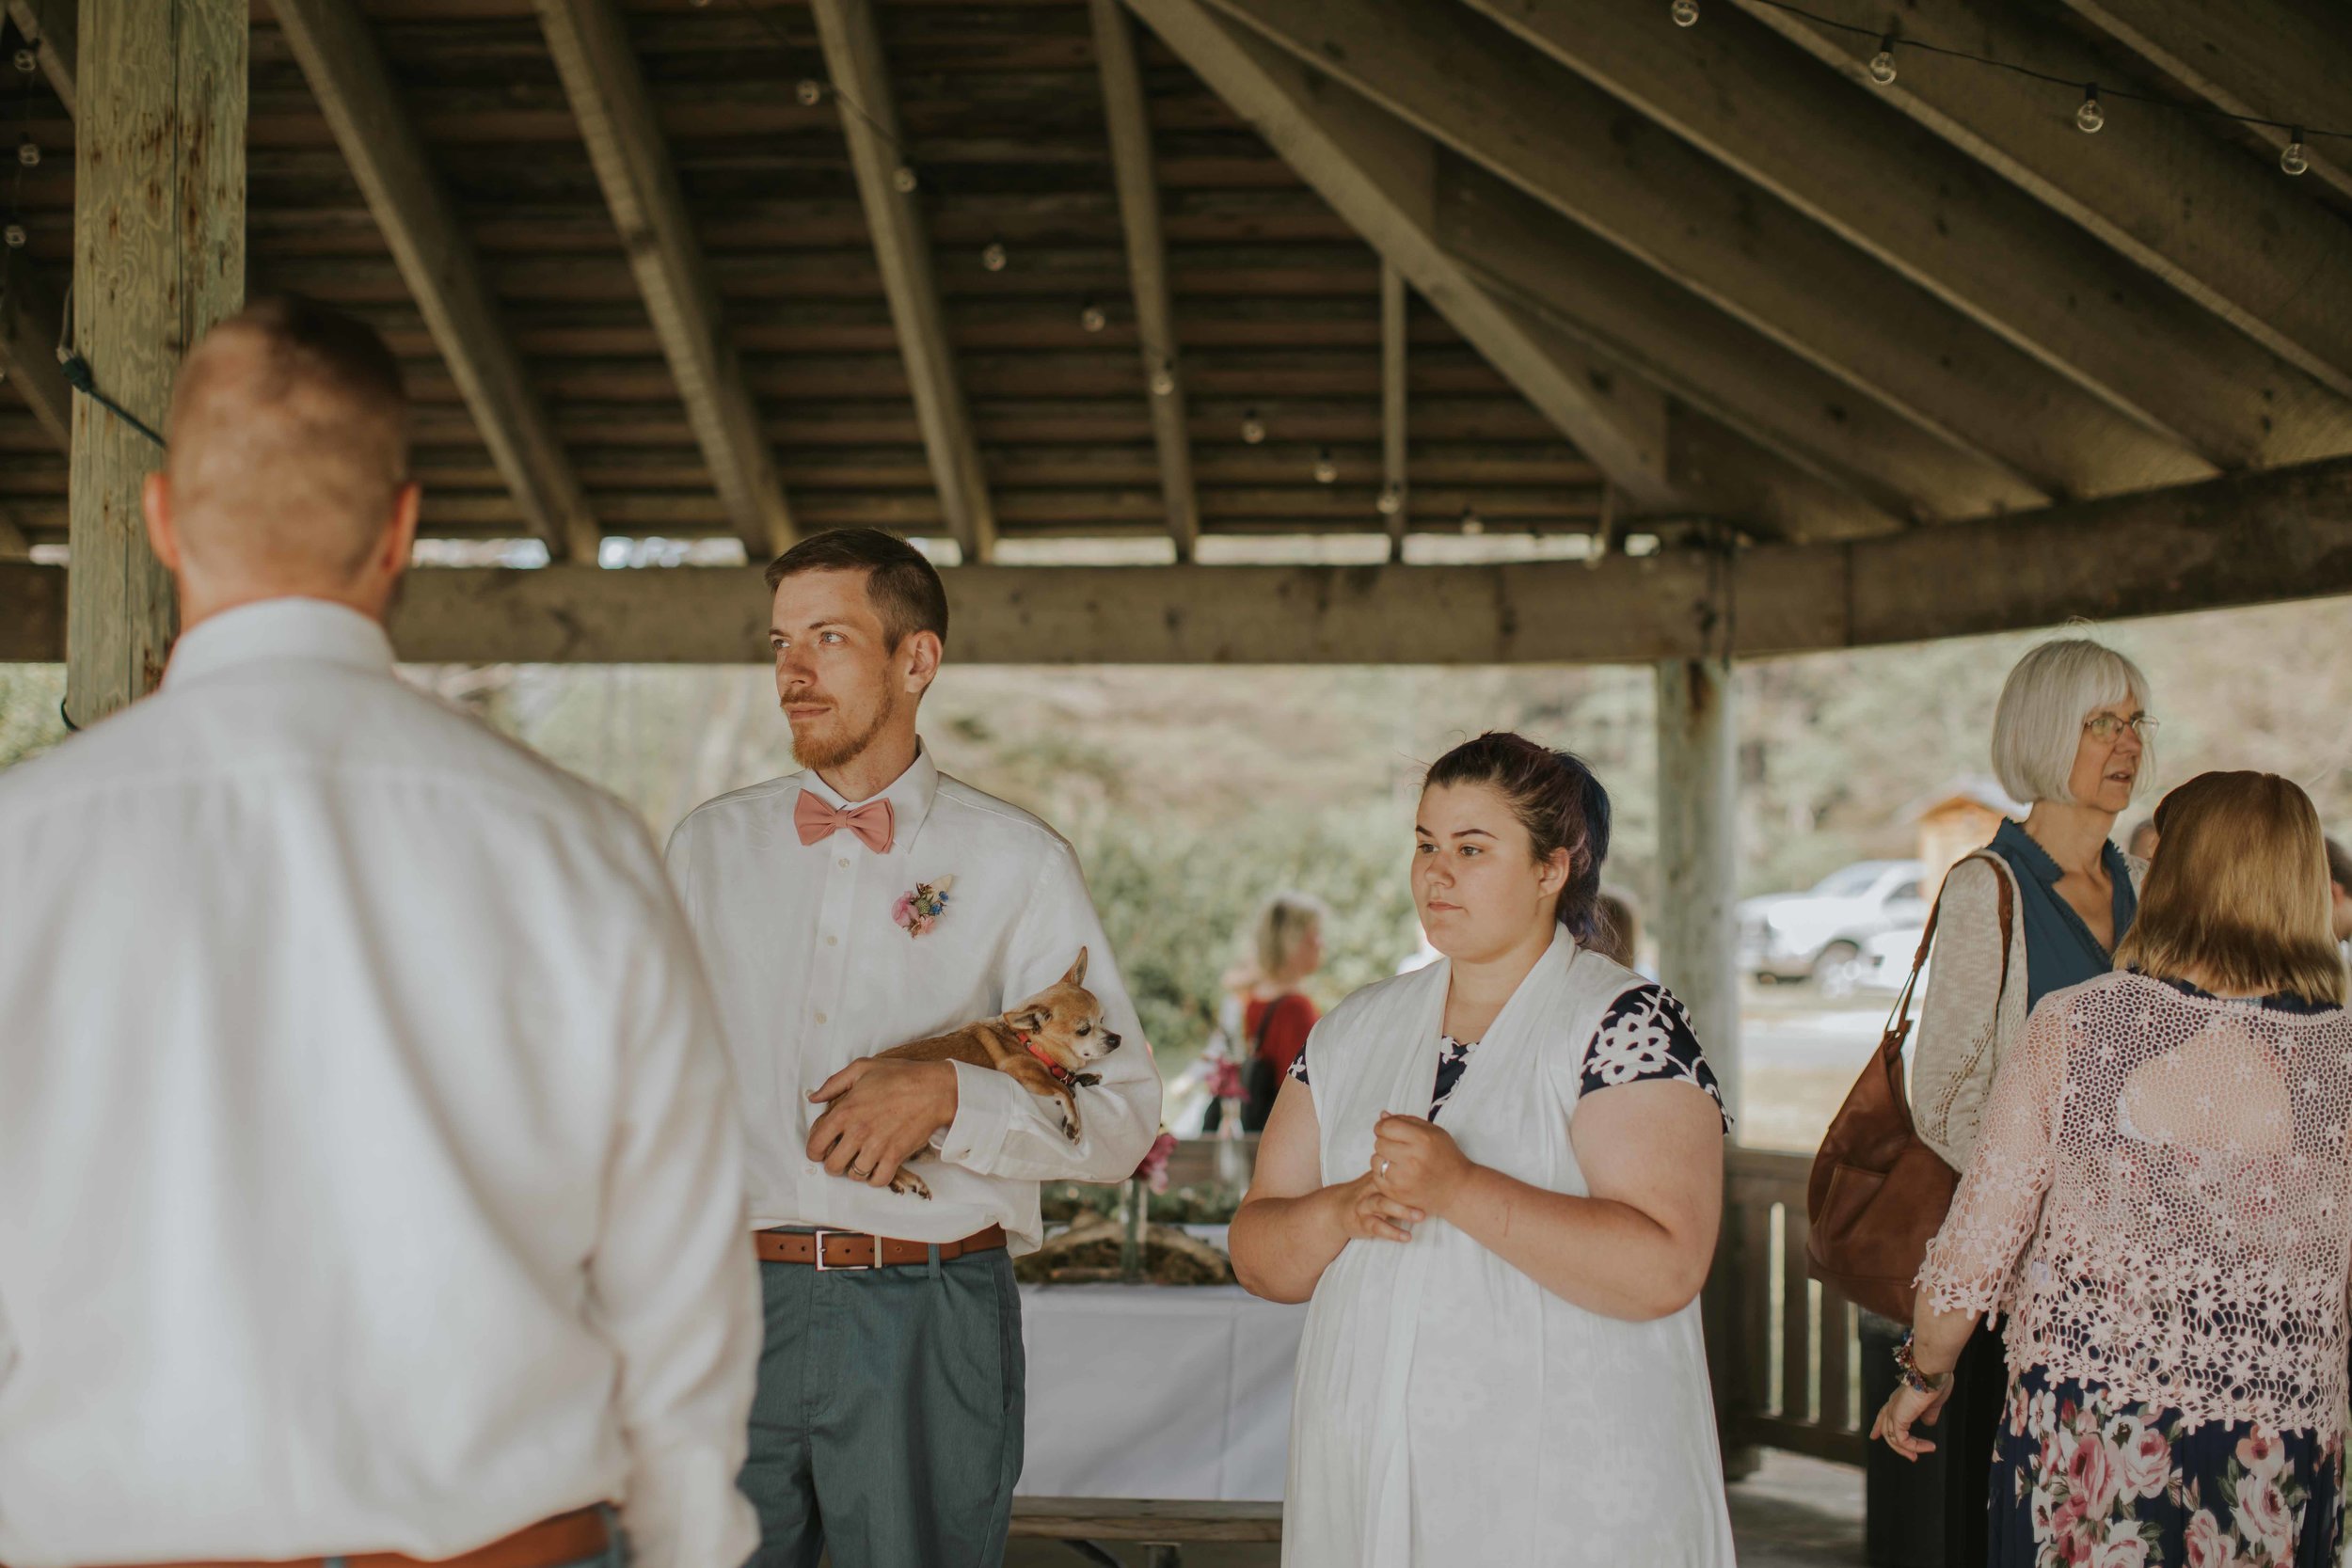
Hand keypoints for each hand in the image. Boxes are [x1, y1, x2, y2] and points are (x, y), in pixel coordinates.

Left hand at [806, 1058, 958, 1189]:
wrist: (933, 1089)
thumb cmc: (900, 1076)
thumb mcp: (862, 1068)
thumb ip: (833, 1083)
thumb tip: (814, 1098)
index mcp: (845, 1112)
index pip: (816, 1145)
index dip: (815, 1152)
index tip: (821, 1150)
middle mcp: (858, 1132)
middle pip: (832, 1166)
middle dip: (833, 1164)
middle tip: (841, 1157)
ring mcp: (877, 1146)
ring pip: (854, 1176)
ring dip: (855, 1171)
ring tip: (861, 1160)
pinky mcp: (895, 1156)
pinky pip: (878, 1180)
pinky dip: (875, 1178)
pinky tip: (877, 1167)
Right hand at [1330, 1171, 1421, 1243]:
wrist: (1338, 1209)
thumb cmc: (1366, 1194)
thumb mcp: (1379, 1181)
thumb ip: (1396, 1174)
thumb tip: (1425, 1166)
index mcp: (1377, 1177)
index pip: (1393, 1171)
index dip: (1410, 1172)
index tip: (1431, 1174)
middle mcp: (1371, 1189)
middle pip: (1389, 1186)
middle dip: (1409, 1192)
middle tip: (1429, 1197)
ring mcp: (1365, 1205)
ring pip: (1382, 1205)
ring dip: (1402, 1211)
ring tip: (1421, 1217)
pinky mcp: (1362, 1222)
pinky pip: (1377, 1227)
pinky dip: (1392, 1232)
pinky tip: (1407, 1237)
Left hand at [1371, 1113, 1475, 1216]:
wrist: (1458, 1189)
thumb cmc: (1447, 1157)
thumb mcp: (1434, 1132)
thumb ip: (1407, 1121)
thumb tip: (1382, 1115)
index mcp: (1422, 1140)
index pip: (1387, 1126)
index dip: (1383, 1126)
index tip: (1387, 1130)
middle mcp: (1412, 1159)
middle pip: (1379, 1143)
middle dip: (1385, 1142)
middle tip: (1397, 1147)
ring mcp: (1404, 1179)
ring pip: (1375, 1160)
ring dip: (1383, 1158)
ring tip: (1397, 1161)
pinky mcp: (1398, 1194)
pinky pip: (1377, 1178)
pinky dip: (1383, 1174)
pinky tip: (1396, 1173)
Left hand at [1870, 1378, 1952, 1460]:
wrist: (1933, 1373)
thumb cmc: (1935, 1382)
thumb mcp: (1932, 1402)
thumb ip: (1929, 1414)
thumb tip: (1928, 1423)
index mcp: (1899, 1399)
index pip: (1883, 1414)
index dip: (1878, 1426)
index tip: (1874, 1436)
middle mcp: (1893, 1404)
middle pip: (1885, 1428)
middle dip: (1895, 1445)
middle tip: (1912, 1457)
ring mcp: (1894, 1411)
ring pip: (1892, 1437)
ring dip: (1906, 1449)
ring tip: (1919, 1456)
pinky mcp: (1898, 1417)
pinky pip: (1901, 1439)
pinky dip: (1914, 1446)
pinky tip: (1929, 1447)